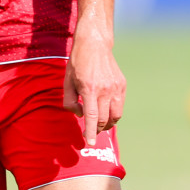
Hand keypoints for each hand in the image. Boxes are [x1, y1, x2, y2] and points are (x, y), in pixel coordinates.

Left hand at [63, 26, 125, 145]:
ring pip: (115, 115)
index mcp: (89, 89)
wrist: (95, 45)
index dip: (90, 132)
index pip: (92, 117)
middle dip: (98, 129)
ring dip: (108, 123)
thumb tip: (81, 115)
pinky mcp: (122, 85)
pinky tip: (106, 111)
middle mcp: (105, 90)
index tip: (89, 144)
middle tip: (91, 133)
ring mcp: (116, 87)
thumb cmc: (77, 63)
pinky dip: (113, 112)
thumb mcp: (67, 82)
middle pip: (104, 119)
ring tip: (101, 125)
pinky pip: (120, 105)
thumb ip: (70, 102)